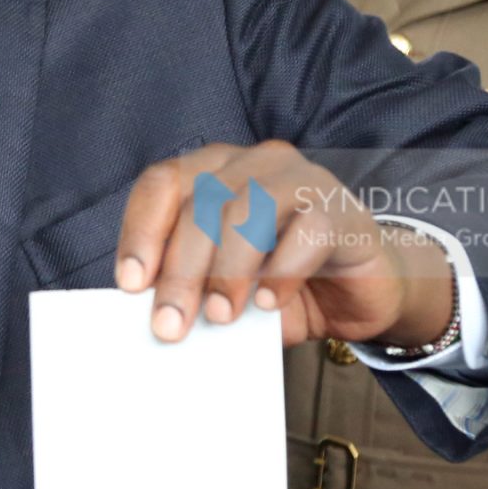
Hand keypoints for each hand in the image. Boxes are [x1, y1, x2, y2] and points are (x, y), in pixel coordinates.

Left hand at [116, 140, 454, 347]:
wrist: (357, 293)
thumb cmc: (281, 284)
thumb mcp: (226, 289)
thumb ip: (193, 289)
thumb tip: (155, 316)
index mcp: (215, 170)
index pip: (163, 183)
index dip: (141, 231)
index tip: (130, 285)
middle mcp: (255, 163)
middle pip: (202, 205)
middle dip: (180, 270)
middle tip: (171, 325)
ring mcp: (302, 179)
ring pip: (249, 212)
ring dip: (227, 271)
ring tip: (220, 316)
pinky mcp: (341, 209)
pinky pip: (306, 232)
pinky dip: (281, 272)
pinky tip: (269, 303)